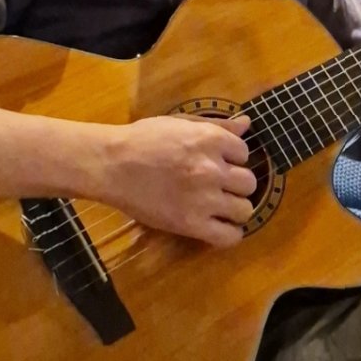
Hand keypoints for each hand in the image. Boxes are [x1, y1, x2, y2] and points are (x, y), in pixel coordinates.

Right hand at [98, 113, 256, 247]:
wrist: (111, 164)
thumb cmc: (143, 140)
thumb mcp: (181, 123)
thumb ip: (216, 124)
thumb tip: (246, 124)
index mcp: (210, 139)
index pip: (244, 153)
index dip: (232, 159)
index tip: (218, 164)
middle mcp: (212, 168)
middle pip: (249, 183)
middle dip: (236, 184)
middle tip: (219, 187)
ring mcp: (204, 198)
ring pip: (245, 210)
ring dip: (235, 209)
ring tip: (219, 207)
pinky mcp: (191, 224)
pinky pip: (229, 236)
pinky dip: (230, 234)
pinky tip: (219, 227)